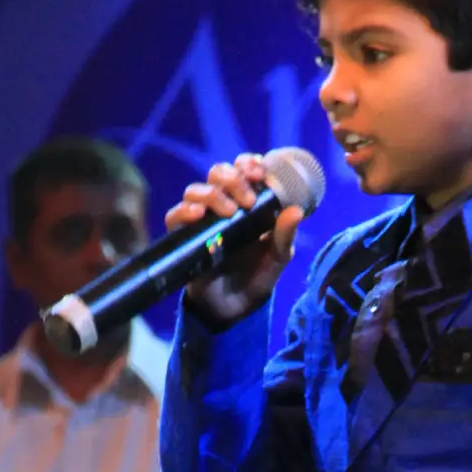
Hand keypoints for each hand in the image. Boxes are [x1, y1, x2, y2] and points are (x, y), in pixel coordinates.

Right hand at [164, 153, 305, 324]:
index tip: (258, 172)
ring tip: (229, 211)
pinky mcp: (183, 237)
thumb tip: (295, 211)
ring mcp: (201, 220)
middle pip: (218, 173)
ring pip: (196, 190)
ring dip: (213, 194)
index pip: (242, 170)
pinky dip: (184, 210)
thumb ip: (285, 235)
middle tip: (248, 199)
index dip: (248, 164)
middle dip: (233, 178)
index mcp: (246, 201)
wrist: (236, 307)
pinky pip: (175, 215)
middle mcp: (221, 205)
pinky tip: (198, 215)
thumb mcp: (278, 256)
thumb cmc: (258, 275)